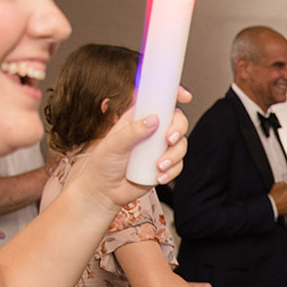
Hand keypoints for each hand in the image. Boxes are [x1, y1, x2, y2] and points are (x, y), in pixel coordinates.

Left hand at [79, 87, 193, 208]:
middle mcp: (151, 131)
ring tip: (158, 166)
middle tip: (169, 139)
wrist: (105, 192)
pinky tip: (159, 176)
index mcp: (137, 118)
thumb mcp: (113, 144)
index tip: (183, 95)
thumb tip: (152, 120)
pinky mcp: (164, 165)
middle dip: (178, 129)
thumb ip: (132, 131)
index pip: (158, 100)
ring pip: (181, 144)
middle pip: (177, 121)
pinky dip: (172, 171)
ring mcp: (159, 148)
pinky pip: (178, 165)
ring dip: (174, 155)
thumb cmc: (103, 164)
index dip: (173, 94)